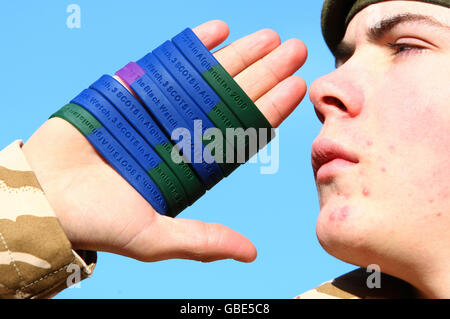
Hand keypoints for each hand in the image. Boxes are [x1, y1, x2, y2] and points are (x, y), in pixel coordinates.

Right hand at [22, 20, 306, 262]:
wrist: (42, 196)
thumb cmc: (95, 221)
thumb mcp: (155, 238)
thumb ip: (202, 241)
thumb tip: (250, 253)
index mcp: (194, 164)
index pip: (243, 131)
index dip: (271, 108)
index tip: (297, 86)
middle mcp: (183, 133)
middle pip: (234, 97)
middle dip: (267, 73)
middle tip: (296, 49)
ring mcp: (159, 108)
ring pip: (208, 76)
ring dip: (239, 54)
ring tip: (269, 37)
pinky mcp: (131, 90)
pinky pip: (167, 62)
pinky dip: (193, 45)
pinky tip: (220, 30)